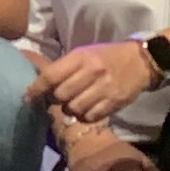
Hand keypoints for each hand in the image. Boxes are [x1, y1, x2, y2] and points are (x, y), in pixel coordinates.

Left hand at [32, 39, 159, 125]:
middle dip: (55, 100)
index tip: (28, 97)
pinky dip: (85, 116)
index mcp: (81, 57)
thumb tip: (40, 84)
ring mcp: (104, 88)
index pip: (51, 76)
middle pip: (61, 95)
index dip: (36, 89)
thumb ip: (64, 68)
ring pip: (74, 109)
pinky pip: (91, 117)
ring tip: (74, 103)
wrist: (141, 61)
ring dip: (70, 109)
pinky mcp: (115, 102)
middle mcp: (92, 72)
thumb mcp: (84, 53)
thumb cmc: (107, 56)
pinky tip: (87, 109)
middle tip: (57, 98)